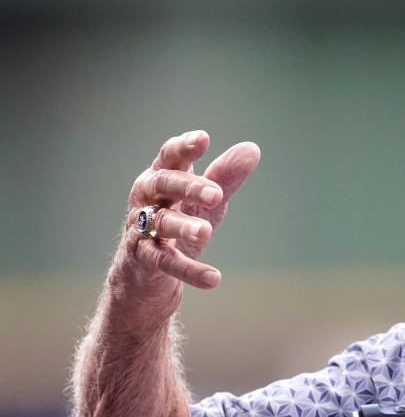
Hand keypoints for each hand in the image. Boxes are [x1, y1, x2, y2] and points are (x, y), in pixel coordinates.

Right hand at [119, 130, 259, 303]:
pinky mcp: (144, 260)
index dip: (183, 147)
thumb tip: (252, 149)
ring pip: (161, 223)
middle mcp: (146, 199)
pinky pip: (165, 263)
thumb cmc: (177, 225)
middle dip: (188, 187)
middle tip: (216, 194)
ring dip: (183, 226)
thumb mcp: (205, 202)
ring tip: (205, 232)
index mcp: (161, 178)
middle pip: (163, 185)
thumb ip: (225, 178)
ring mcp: (141, 230)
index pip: (169, 157)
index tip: (203, 138)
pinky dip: (189, 271)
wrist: (144, 273)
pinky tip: (214, 278)